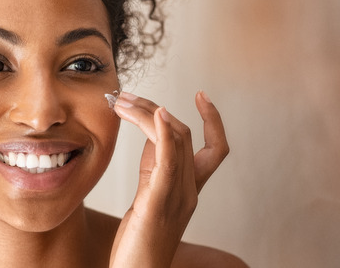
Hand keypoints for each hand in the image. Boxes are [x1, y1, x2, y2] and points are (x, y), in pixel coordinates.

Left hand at [109, 91, 228, 267]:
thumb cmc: (138, 244)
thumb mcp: (147, 199)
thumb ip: (154, 169)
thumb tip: (151, 136)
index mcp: (189, 191)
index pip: (215, 148)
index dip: (213, 120)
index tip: (201, 94)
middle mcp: (189, 192)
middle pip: (185, 135)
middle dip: (155, 108)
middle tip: (125, 97)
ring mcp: (177, 198)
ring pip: (175, 141)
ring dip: (149, 113)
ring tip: (123, 101)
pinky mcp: (158, 204)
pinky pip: (168, 162)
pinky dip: (163, 134)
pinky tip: (156, 114)